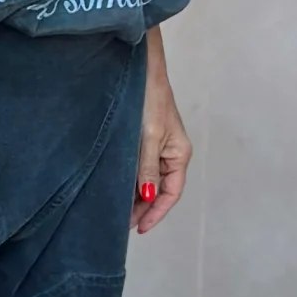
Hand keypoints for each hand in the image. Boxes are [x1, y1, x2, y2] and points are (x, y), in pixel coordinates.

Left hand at [133, 28, 190, 234]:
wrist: (140, 67)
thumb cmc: (149, 98)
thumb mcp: (148, 136)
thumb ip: (147, 167)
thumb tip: (148, 196)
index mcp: (179, 154)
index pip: (171, 194)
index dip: (155, 213)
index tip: (138, 228)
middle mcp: (171, 153)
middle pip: (160, 190)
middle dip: (143, 208)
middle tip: (121, 222)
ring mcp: (158, 146)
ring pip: (149, 180)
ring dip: (135, 195)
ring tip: (116, 209)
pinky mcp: (145, 138)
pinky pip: (140, 167)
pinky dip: (130, 179)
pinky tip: (116, 187)